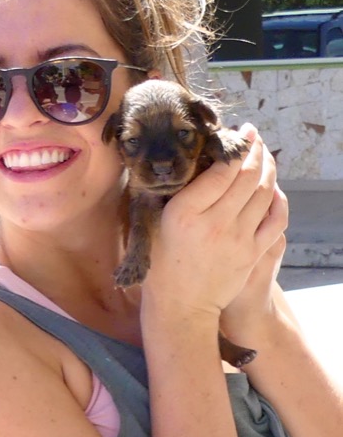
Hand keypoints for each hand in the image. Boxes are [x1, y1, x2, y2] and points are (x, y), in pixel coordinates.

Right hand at [143, 125, 284, 321]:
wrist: (181, 304)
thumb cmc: (163, 261)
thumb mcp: (157, 221)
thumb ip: (176, 191)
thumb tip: (198, 157)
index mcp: (185, 213)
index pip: (220, 170)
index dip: (234, 146)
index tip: (237, 132)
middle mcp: (214, 223)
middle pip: (247, 177)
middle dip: (254, 149)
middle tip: (253, 135)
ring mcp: (238, 239)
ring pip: (264, 193)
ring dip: (268, 167)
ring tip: (264, 153)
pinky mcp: (253, 253)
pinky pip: (275, 219)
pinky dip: (278, 198)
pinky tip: (273, 185)